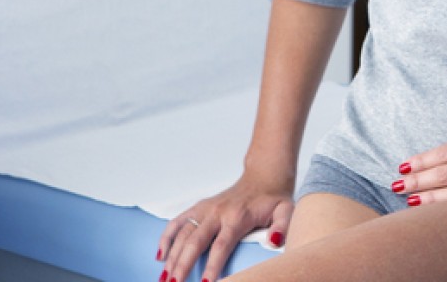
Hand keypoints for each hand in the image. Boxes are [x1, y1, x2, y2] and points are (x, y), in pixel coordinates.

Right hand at [157, 169, 293, 281]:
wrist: (264, 176)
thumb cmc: (274, 198)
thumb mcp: (286, 210)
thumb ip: (282, 226)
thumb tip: (275, 241)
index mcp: (237, 217)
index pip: (221, 246)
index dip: (212, 266)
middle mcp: (218, 212)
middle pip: (195, 242)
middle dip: (183, 264)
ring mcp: (206, 209)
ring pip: (183, 233)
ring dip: (171, 256)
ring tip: (164, 277)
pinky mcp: (200, 207)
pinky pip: (178, 222)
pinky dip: (166, 237)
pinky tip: (160, 255)